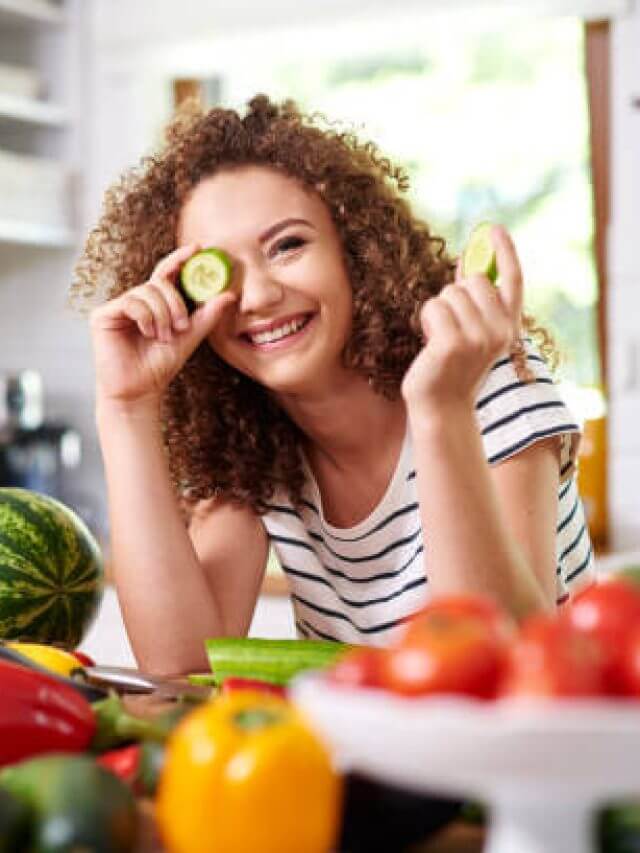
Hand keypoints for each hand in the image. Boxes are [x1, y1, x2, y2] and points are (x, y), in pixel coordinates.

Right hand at [90, 243, 235, 410]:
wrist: (140, 390)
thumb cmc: (160, 366)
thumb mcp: (190, 337)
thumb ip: (207, 315)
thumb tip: (229, 294)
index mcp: (155, 304)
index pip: (167, 274)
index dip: (180, 259)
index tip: (197, 248)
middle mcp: (136, 301)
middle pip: (160, 282)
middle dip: (175, 303)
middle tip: (181, 327)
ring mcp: (119, 307)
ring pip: (147, 292)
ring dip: (162, 315)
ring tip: (163, 337)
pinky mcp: (103, 314)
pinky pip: (131, 302)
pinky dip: (146, 316)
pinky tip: (148, 333)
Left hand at [401, 225, 522, 413]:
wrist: (442, 408)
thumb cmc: (451, 369)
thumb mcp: (471, 333)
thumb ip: (474, 303)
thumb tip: (467, 264)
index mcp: (508, 328)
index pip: (513, 281)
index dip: (505, 252)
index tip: (493, 228)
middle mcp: (499, 331)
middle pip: (472, 281)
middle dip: (454, 295)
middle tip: (449, 326)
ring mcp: (478, 338)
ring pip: (449, 293)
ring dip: (438, 311)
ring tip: (440, 340)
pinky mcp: (453, 343)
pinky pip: (433, 307)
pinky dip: (426, 320)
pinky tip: (430, 344)